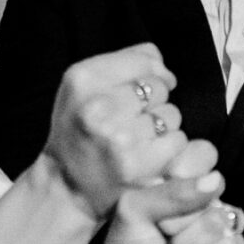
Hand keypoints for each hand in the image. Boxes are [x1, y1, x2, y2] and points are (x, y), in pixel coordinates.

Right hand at [43, 44, 190, 218]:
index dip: (151, 74)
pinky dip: (168, 148)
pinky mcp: (136, 165)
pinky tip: (147, 154)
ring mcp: (117, 138)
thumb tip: (164, 68)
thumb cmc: (81, 129)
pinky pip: (177, 141)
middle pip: (160, 87)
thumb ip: (128, 60)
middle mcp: (98, 107)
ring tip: (136, 138)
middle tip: (129, 120)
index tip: (138, 91)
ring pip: (171, 115)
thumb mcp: (85, 84)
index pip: (147, 59)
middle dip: (153, 102)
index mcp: (83, 79)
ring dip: (162, 126)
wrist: (66, 184)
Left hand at [95, 189, 243, 243]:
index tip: (161, 197)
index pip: (201, 155)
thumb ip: (170, 193)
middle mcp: (204, 199)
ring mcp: (221, 226)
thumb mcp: (133, 211)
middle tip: (162, 235)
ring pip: (219, 222)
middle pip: (210, 193)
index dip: (185, 175)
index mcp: (179, 181)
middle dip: (178, 222)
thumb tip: (214, 181)